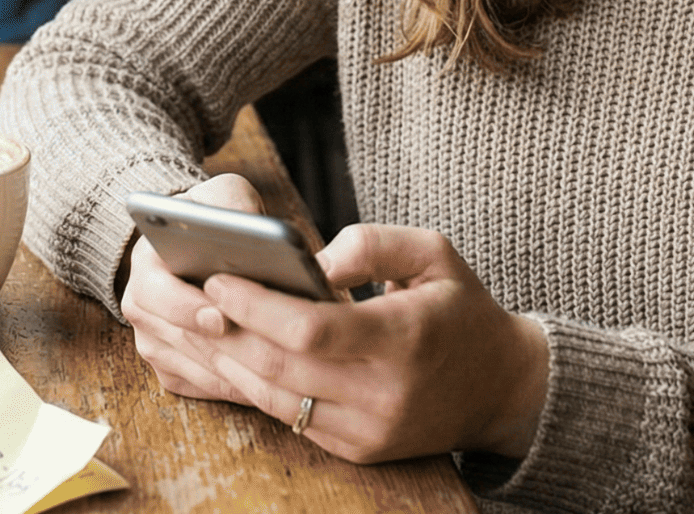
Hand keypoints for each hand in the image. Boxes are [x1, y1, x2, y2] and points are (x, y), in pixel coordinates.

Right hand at [118, 174, 265, 405]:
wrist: (194, 243)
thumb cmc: (215, 216)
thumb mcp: (223, 194)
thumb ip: (235, 205)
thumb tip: (258, 236)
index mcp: (146, 262)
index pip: (158, 293)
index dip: (189, 309)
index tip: (222, 319)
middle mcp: (141, 305)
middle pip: (180, 339)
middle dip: (225, 349)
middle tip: (265, 354)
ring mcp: (152, 341)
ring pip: (195, 368)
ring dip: (237, 373)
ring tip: (283, 374)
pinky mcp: (168, 369)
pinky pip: (202, 386)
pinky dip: (236, 387)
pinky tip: (272, 383)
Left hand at [201, 224, 549, 463]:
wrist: (500, 388)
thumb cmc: (460, 309)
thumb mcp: (433, 253)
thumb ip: (371, 243)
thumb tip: (312, 260)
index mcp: (405, 338)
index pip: (310, 329)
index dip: (255, 305)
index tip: (218, 278)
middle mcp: (385, 393)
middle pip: (281, 366)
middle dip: (227, 331)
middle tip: (192, 299)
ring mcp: (370, 430)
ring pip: (277, 399)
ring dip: (230, 363)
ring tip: (201, 326)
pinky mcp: (360, 450)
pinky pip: (292, 421)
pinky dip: (256, 388)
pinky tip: (234, 359)